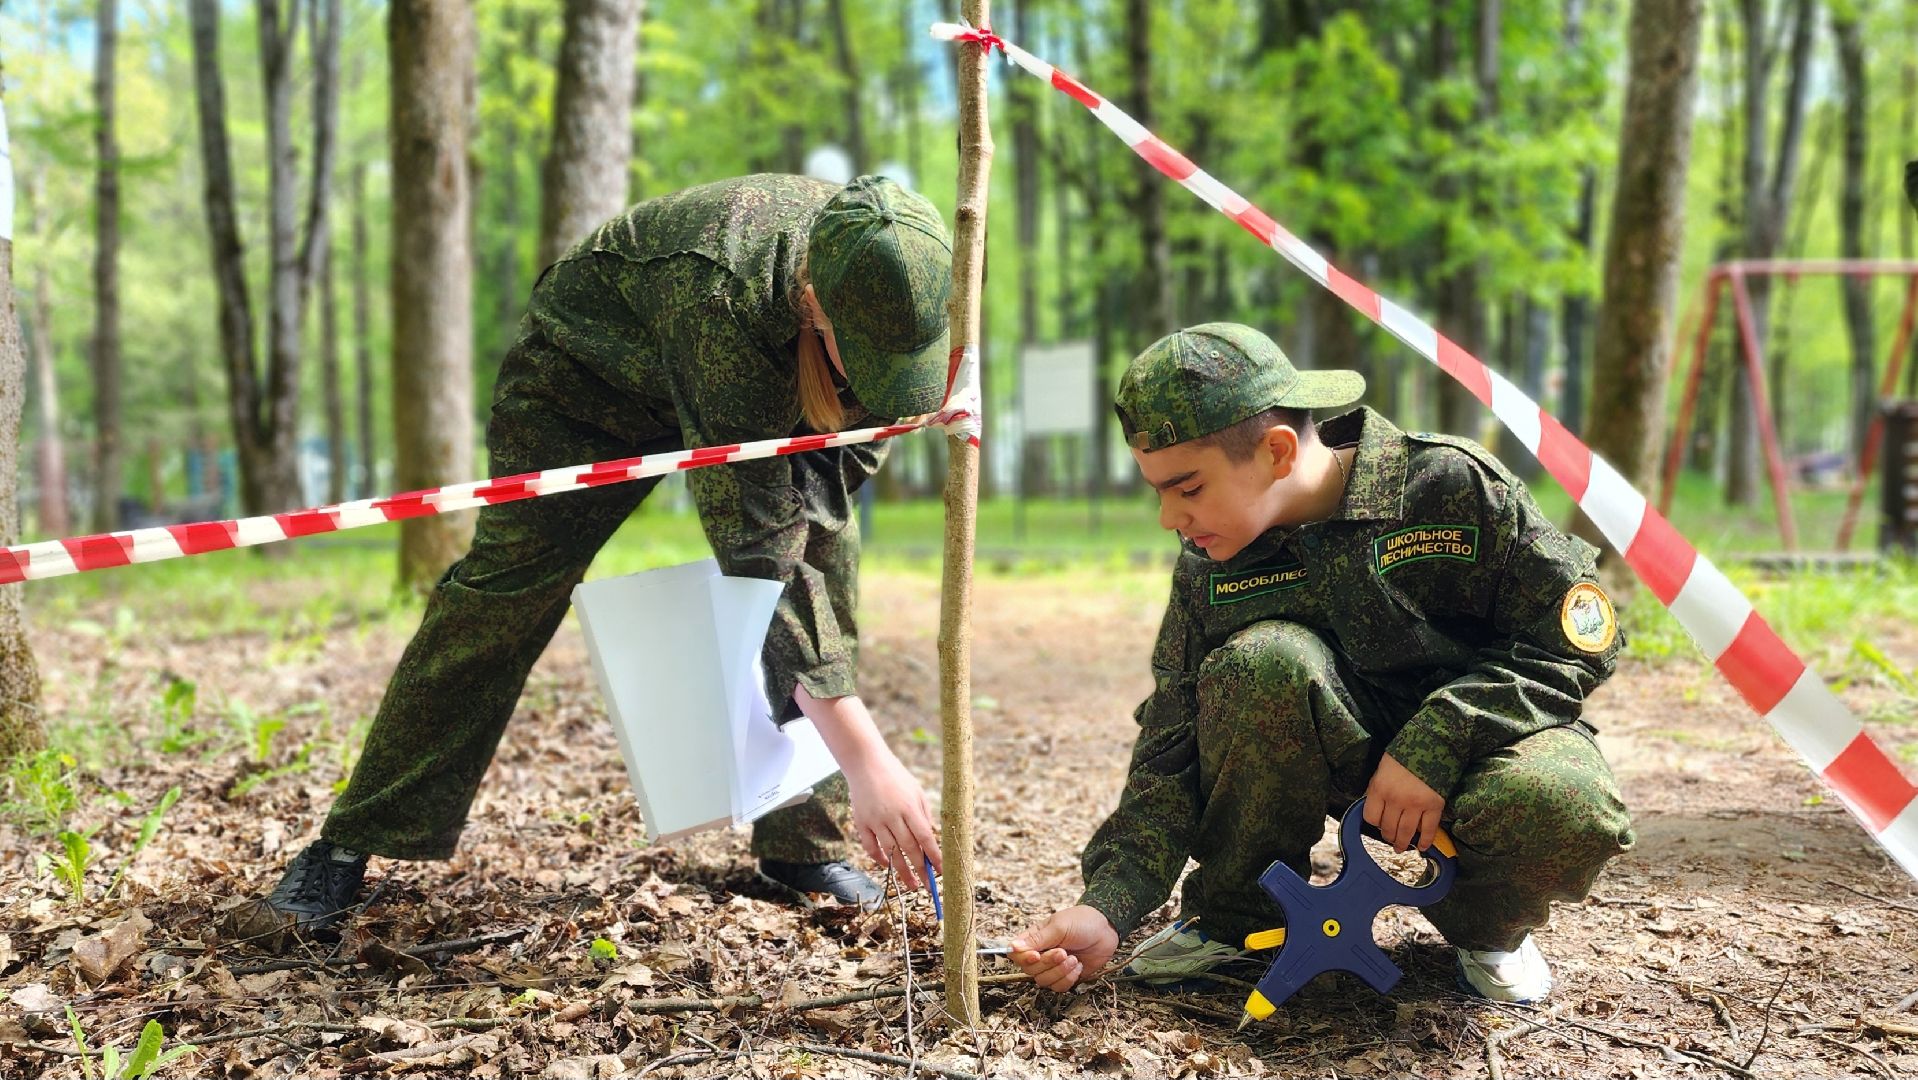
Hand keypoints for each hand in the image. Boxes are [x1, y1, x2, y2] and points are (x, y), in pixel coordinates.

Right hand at [792, 687, 940, 891]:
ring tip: (911, 884)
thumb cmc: (896, 776)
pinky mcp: (861, 822)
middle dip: (920, 869)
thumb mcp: (916, 790)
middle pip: (909, 849)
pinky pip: (870, 846)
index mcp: (909, 807)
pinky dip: (878, 858)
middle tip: (928, 885)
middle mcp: (892, 816)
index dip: (934, 856)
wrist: (865, 762)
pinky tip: (887, 866)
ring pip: (890, 852)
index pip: (925, 837)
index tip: (942, 870)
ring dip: (901, 871)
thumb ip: (924, 814)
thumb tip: (930, 838)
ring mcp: (875, 820)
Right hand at [1009, 906, 1118, 991]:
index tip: (1036, 956)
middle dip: (1048, 964)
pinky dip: (1069, 978)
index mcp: (1034, 939)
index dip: (1024, 959)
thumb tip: (1012, 947)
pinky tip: (1078, 965)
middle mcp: (1041, 954)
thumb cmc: (1082, 921)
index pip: (1016, 955)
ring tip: (1073, 958)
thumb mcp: (1058, 926)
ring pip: (1044, 981)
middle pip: (1030, 971)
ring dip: (1060, 972)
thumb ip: (1036, 939)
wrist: (1107, 930)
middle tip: (1063, 952)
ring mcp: (1053, 967)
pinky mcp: (1066, 977)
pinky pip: (1059, 987)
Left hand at [1363, 753, 1445, 851]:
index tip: (1379, 824)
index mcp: (1379, 788)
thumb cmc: (1404, 755)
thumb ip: (1378, 790)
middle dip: (1388, 837)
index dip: (1374, 823)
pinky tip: (1423, 847)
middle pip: (1388, 828)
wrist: (1432, 744)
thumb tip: (1376, 810)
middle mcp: (1396, 799)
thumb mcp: (1382, 769)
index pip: (1371, 817)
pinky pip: (1429, 830)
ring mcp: (1416, 804)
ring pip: (1406, 833)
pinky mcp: (1434, 806)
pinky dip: (1426, 841)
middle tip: (1391, 840)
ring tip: (1402, 847)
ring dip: (1403, 843)